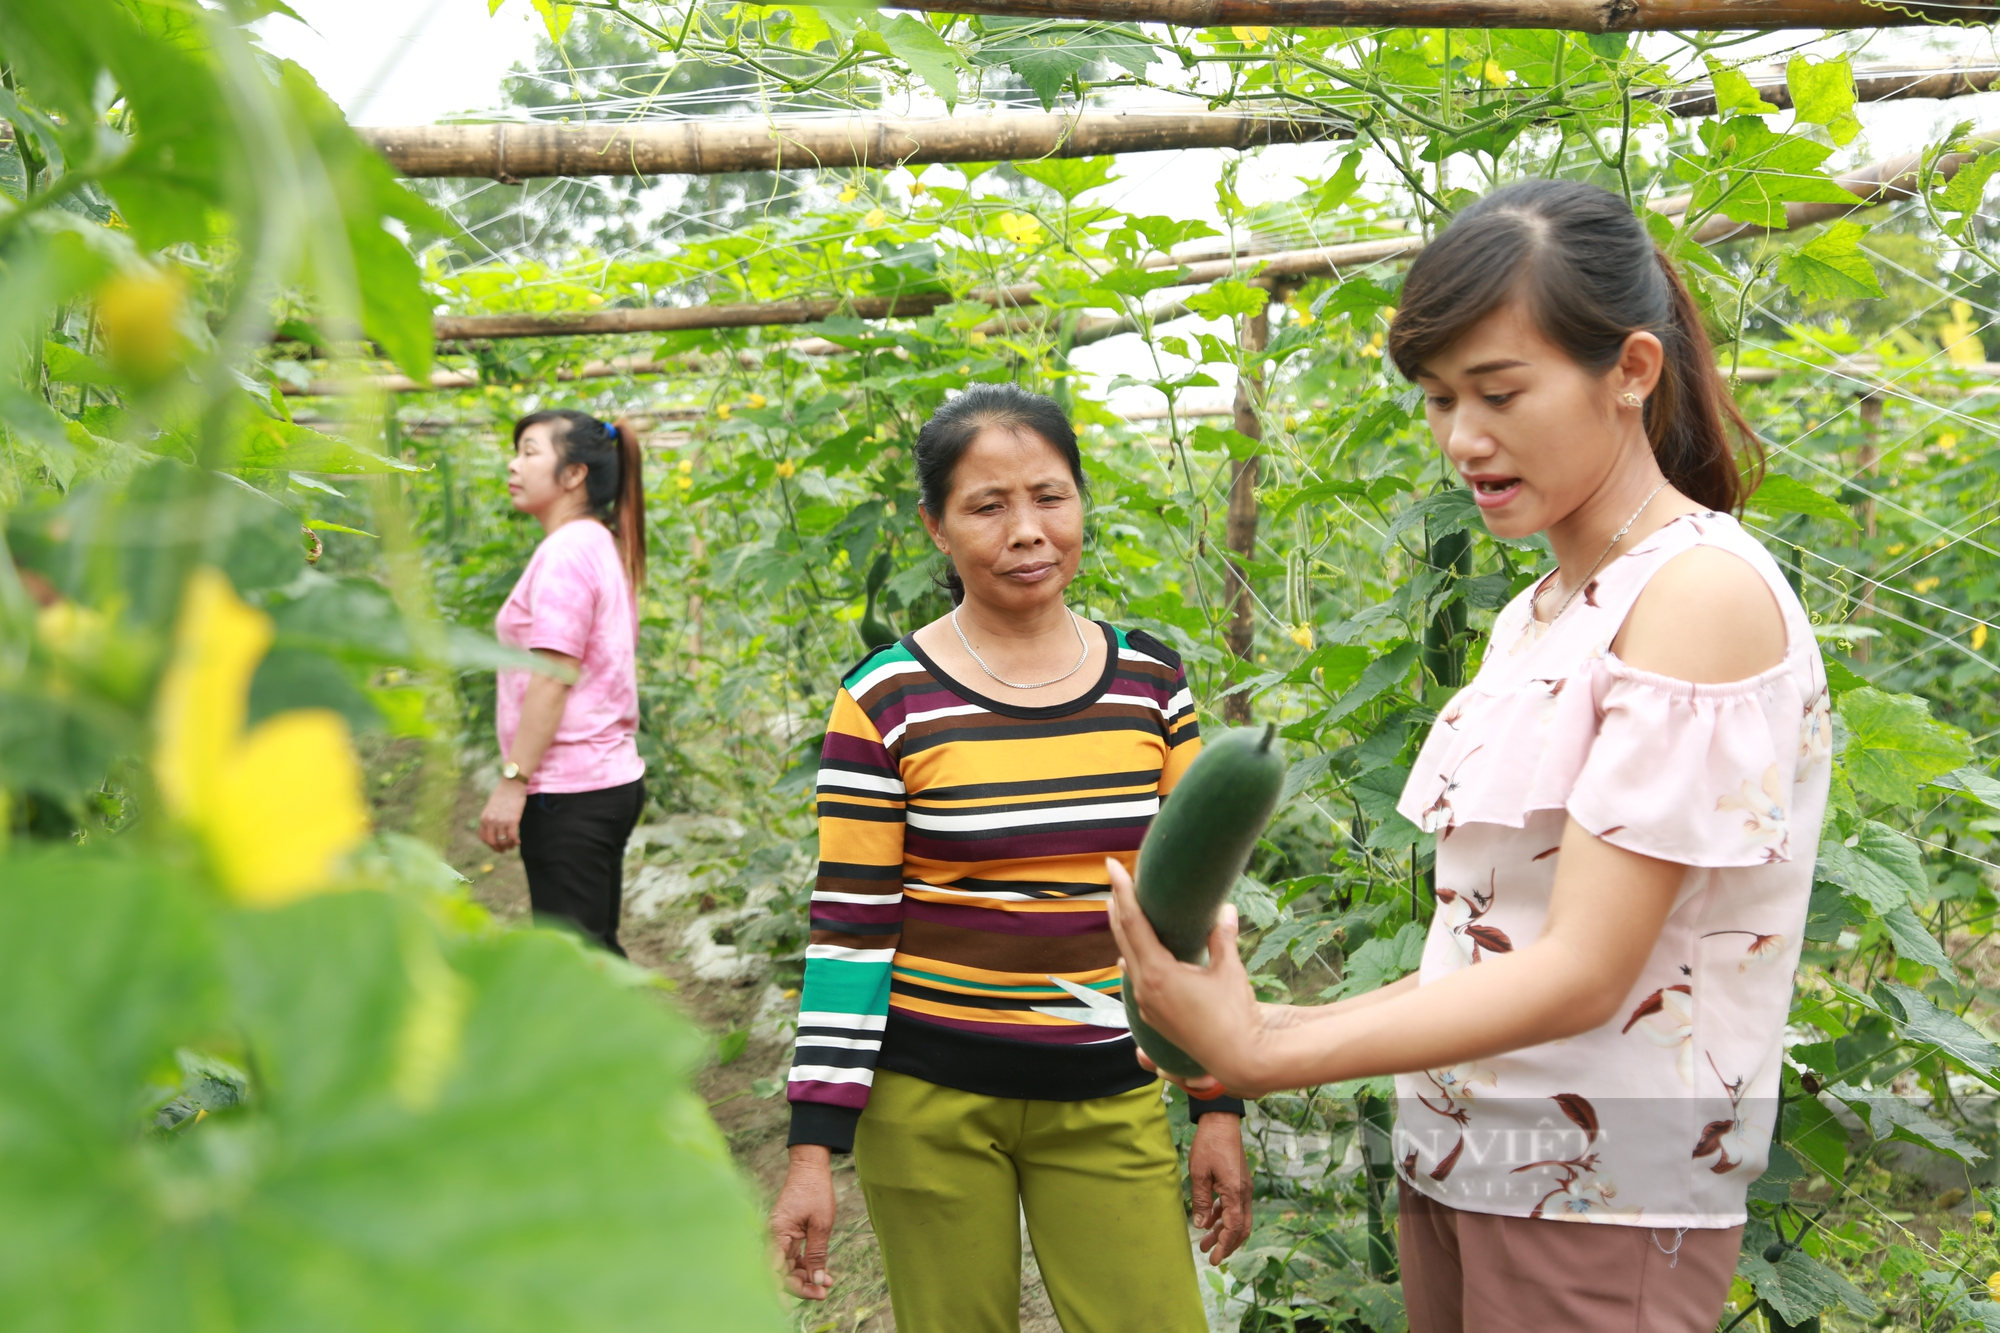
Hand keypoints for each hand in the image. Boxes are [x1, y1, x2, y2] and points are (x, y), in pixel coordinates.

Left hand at [479, 778, 526, 851]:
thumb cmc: (503, 794)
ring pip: (503, 841)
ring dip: (508, 846)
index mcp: (484, 818)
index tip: (496, 846)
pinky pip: (513, 837)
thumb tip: (494, 829)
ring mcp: (501, 822)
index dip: (490, 844)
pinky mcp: (512, 821)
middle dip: (498, 848)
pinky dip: (516, 842)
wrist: (512, 785)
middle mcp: (491, 822)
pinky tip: (519, 842)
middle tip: (504, 850)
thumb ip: (490, 818)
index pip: (484, 837)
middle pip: (492, 842)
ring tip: (512, 845)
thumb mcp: (491, 807)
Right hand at [770, 1145, 837, 1299]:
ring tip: (828, 1285)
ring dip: (806, 1278)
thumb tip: (818, 1281)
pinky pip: (794, 1257)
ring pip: (789, 1267)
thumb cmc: (815, 1190)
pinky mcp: (788, 1235)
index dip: (781, 1291)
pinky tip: (825, 1274)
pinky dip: (807, 1266)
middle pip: (781, 1272)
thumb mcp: (821, 1225)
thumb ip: (817, 1254)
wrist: (810, 1166)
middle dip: (800, 1286)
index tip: (789, 1309)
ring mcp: (780, 1236)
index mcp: (777, 1234)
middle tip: (823, 1294)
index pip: (774, 1271)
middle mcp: (774, 1237)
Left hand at [1107, 857, 1272, 1095]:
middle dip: (1119, 906)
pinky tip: (1131, 956)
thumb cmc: (1235, 1013)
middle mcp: (1144, 988)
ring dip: (1123, 933)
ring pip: (1127, 958)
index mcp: (1157, 973)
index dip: (1123, 890)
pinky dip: (1133, 959)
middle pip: (1123, 937)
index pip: (1133, 922)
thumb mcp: (1230, 970)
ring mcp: (1147, 1005)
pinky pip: (1135, 980)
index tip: (1113, 866)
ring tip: (1122, 909)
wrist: (1239, 1057)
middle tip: (1116, 878)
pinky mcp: (1154, 1017)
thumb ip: (1223, 937)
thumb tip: (1225, 909)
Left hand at [1188, 1112, 1252, 1264]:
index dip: (1225, 1245)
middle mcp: (1245, 1193)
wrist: (1221, 1122)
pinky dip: (1224, 1217)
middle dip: (1227, 1243)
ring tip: (1205, 1241)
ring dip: (1223, 1231)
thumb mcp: (1199, 1174)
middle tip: (1211, 1255)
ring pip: (1238, 1218)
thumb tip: (1202, 1225)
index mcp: (1235, 1193)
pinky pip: (1235, 1206)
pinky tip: (1210, 1221)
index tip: (1214, 1259)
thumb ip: (1202, 1201)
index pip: (1234, 1228)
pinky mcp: (1239, 1182)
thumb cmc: (1209, 1145)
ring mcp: (1244, 1188)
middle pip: (1241, 1227)